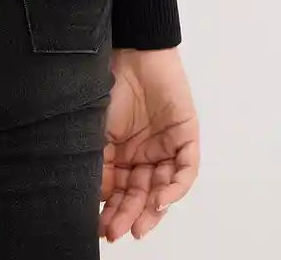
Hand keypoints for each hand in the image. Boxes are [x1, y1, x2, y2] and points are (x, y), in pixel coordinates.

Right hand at [99, 46, 200, 241]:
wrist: (131, 49)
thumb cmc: (109, 82)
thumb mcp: (96, 127)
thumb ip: (98, 160)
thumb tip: (94, 197)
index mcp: (122, 151)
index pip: (119, 189)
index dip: (112, 210)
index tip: (103, 228)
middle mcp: (145, 153)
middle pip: (141, 193)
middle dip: (130, 215)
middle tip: (119, 232)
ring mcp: (167, 146)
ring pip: (163, 187)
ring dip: (152, 208)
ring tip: (140, 224)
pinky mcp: (186, 136)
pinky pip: (186, 169)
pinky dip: (176, 187)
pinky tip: (161, 199)